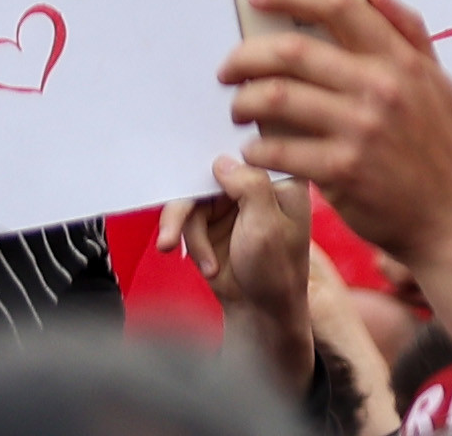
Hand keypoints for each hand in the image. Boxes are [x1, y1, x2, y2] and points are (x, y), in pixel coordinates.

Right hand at [178, 160, 322, 394]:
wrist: (259, 313)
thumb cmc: (276, 272)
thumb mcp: (268, 227)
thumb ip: (250, 186)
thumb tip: (222, 160)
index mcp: (280, 178)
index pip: (251, 145)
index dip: (223, 139)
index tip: (195, 146)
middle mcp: (254, 184)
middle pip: (209, 170)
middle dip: (188, 201)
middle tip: (171, 229)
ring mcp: (230, 201)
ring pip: (191, 196)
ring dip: (186, 228)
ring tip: (188, 255)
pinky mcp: (210, 219)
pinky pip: (185, 217)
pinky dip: (189, 240)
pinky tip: (205, 264)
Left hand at [223, 0, 451, 343]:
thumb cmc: (441, 147)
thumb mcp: (439, 81)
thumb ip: (408, 30)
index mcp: (400, 59)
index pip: (339, 4)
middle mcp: (379, 88)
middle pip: (293, 51)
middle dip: (247, 55)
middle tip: (229, 67)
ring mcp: (360, 130)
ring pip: (278, 98)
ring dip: (244, 101)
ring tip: (238, 107)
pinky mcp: (342, 171)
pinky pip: (281, 149)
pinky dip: (257, 148)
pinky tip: (254, 150)